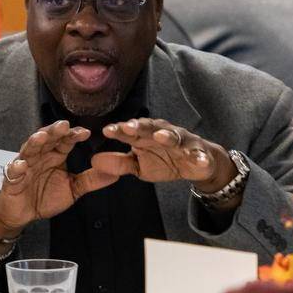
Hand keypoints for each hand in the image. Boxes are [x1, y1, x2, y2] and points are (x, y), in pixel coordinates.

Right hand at [0, 120, 120, 231]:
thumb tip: (116, 174)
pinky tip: (20, 165)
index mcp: (55, 155)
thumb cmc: (45, 196)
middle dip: (54, 131)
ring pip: (29, 150)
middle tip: (63, 125)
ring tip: (41, 137)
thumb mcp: (73, 189)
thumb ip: (91, 180)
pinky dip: (16, 168)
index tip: (86, 133)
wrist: (22, 213)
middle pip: (46, 139)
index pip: (65, 141)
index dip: (73, 135)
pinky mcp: (12, 180)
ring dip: (34, 143)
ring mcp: (25, 166)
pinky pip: (13, 172)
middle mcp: (40, 156)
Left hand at [97, 118, 235, 192]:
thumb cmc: (164, 160)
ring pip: (175, 136)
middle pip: (150, 128)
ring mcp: (182, 142)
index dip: (119, 130)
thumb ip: (118, 163)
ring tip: (161, 137)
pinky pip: (199, 154)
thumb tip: (93, 160)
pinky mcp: (199, 152)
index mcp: (145, 136)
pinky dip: (199, 157)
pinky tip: (199, 159)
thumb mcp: (139, 166)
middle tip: (129, 127)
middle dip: (141, 126)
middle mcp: (163, 133)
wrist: (197, 163)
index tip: (107, 131)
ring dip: (168, 136)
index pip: (130, 132)